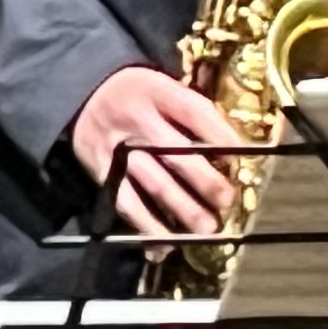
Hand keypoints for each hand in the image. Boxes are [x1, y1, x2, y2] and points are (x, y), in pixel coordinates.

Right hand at [71, 63, 245, 242]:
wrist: (84, 95)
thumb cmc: (137, 94)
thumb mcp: (162, 85)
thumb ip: (191, 110)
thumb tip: (232, 147)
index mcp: (156, 91)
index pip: (194, 111)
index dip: (221, 135)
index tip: (243, 157)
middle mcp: (136, 119)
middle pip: (177, 154)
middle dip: (206, 182)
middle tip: (226, 201)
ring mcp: (117, 148)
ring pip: (155, 184)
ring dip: (184, 210)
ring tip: (207, 229)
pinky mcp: (100, 172)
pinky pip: (127, 204)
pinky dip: (147, 226)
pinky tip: (167, 243)